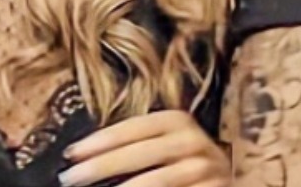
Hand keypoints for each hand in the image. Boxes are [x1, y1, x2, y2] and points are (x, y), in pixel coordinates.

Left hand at [59, 110, 230, 186]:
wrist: (229, 178)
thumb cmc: (185, 161)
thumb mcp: (166, 145)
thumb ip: (136, 147)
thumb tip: (85, 159)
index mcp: (178, 121)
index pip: (133, 128)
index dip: (100, 140)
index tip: (71, 154)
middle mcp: (193, 141)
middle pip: (142, 152)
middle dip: (102, 166)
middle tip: (71, 177)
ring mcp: (205, 169)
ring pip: (157, 179)